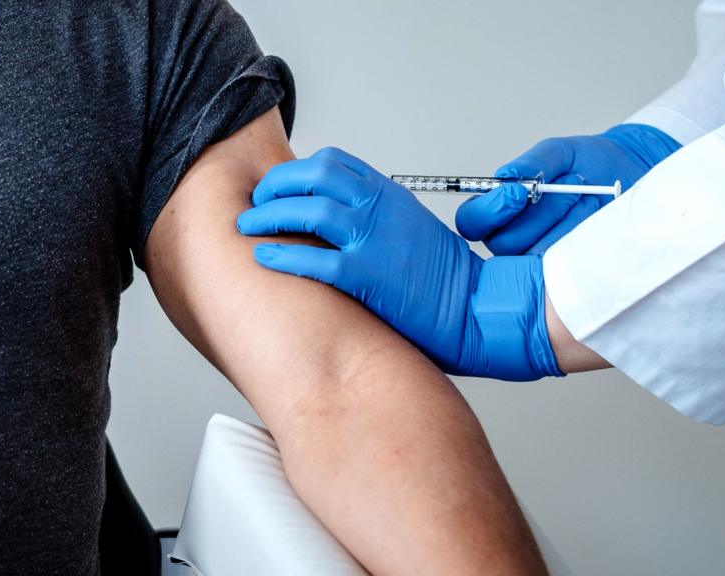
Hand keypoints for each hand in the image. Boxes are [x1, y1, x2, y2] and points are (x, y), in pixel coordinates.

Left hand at [237, 147, 561, 380]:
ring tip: (249, 227)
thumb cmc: (445, 279)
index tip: (280, 187)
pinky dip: (282, 254)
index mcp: (390, 195)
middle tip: (256, 203)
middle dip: (276, 185)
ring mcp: (375, 239)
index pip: (335, 162)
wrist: (475, 309)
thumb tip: (338, 221)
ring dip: (269, 215)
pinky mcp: (368, 275)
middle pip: (315, 175)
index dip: (298, 171)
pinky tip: (263, 257)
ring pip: (309, 208)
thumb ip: (377, 217)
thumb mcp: (412, 228)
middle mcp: (381, 209)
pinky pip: (314, 258)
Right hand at [456, 123, 681, 254]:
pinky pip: (561, 264)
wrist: (629, 176)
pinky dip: (578, 237)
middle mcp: (511, 238)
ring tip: (584, 198)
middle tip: (567, 187)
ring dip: (562, 222)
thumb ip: (533, 161)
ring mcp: (536, 258)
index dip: (491, 211)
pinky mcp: (564, 272)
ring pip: (534, 254)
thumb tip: (509, 175)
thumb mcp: (560, 153)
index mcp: (498, 211)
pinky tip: (592, 218)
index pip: (472, 221)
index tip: (519, 192)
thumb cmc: (590, 164)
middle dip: (538, 214)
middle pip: (503, 243)